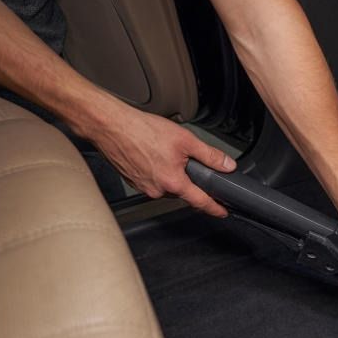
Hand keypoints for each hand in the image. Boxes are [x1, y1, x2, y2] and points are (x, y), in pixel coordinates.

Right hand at [79, 103, 235, 216]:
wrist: (110, 126)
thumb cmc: (141, 130)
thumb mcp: (185, 140)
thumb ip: (210, 155)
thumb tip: (226, 165)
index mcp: (172, 183)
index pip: (200, 201)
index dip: (214, 208)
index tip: (223, 212)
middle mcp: (157, 190)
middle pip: (183, 191)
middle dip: (188, 179)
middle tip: (185, 158)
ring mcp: (143, 188)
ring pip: (167, 186)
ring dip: (172, 174)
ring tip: (164, 152)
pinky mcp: (133, 182)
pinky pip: (153, 181)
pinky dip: (158, 171)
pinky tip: (153, 155)